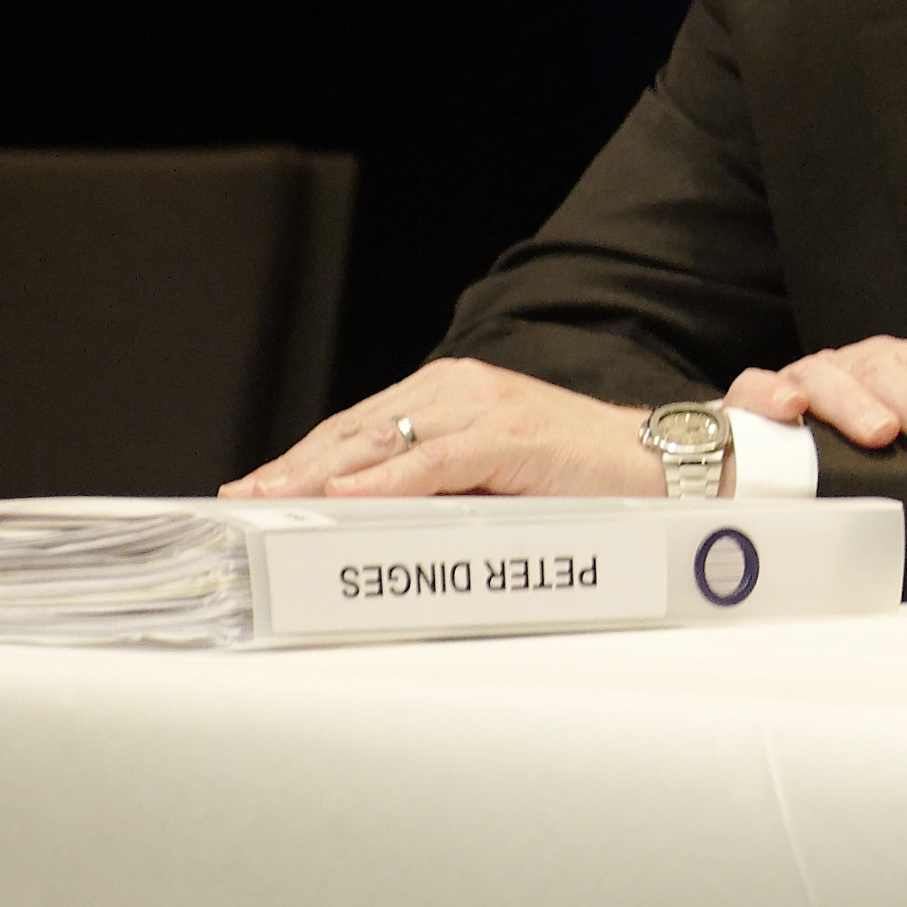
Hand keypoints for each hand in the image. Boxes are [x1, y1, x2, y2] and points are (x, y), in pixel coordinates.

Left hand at [223, 358, 666, 499]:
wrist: (663, 464)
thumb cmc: (582, 476)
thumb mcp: (492, 476)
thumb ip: (435, 483)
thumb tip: (361, 518)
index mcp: (454, 393)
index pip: (359, 428)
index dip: (302, 458)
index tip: (255, 488)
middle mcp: (462, 389)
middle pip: (357, 431)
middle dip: (295, 467)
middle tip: (244, 500)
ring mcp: (486, 407)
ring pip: (384, 440)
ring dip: (322, 473)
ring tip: (274, 499)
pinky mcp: (512, 434)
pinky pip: (434, 460)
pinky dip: (386, 480)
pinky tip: (344, 496)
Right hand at [727, 337, 906, 460]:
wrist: (747, 470)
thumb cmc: (831, 465)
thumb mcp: (883, 461)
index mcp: (883, 373)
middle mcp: (844, 370)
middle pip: (885, 372)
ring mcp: (794, 382)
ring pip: (827, 376)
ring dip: (857, 402)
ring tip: (882, 433)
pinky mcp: (742, 405)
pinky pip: (753, 388)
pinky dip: (771, 393)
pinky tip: (791, 408)